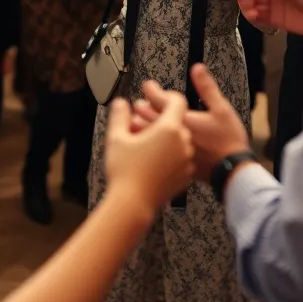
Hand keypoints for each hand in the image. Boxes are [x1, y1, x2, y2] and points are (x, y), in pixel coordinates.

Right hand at [105, 88, 193, 208]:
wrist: (132, 204)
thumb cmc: (124, 171)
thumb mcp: (116, 138)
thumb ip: (120, 115)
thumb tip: (120, 103)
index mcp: (169, 129)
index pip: (178, 102)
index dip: (167, 96)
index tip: (158, 97)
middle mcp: (183, 142)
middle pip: (177, 122)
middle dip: (161, 121)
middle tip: (143, 124)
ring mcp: (186, 160)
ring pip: (179, 141)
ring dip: (167, 139)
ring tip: (146, 145)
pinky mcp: (186, 176)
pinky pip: (180, 158)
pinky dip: (170, 156)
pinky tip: (153, 161)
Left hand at [134, 73, 247, 181]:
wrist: (232, 171)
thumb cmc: (228, 139)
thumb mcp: (222, 109)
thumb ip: (207, 88)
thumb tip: (197, 68)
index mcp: (182, 119)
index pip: (159, 100)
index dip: (151, 89)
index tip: (147, 84)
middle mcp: (172, 134)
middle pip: (148, 117)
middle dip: (141, 106)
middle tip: (139, 102)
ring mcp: (170, 150)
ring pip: (146, 135)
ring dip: (139, 124)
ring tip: (136, 119)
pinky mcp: (172, 162)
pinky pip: (151, 150)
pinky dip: (144, 142)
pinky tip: (144, 141)